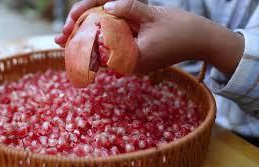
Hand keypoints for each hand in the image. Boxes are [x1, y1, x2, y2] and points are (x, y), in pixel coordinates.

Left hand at [56, 0, 244, 74]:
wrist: (202, 41)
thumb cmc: (181, 29)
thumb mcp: (153, 15)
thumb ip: (128, 9)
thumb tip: (106, 4)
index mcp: (133, 58)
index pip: (99, 52)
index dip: (80, 42)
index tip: (64, 36)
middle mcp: (131, 65)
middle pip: (98, 54)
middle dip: (79, 44)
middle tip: (59, 37)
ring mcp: (134, 62)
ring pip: (105, 52)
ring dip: (89, 43)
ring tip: (69, 36)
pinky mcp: (137, 57)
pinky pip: (115, 50)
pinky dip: (104, 42)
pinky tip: (93, 35)